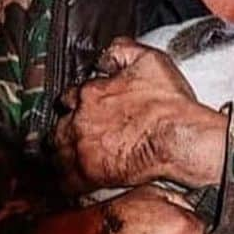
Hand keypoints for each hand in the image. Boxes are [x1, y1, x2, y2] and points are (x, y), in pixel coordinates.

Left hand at [53, 38, 227, 193]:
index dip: (75, 105)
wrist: (177, 139)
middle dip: (65, 130)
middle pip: (57, 127)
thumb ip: (121, 51)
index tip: (81, 110)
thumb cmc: (168, 105)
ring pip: (56, 153)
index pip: (68, 98)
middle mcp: (79, 120)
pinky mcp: (87, 174)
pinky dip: (68, 182)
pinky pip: (65, 181)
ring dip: (63, 156)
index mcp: (90, 93)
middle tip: (77, 136)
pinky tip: (75, 183)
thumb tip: (106, 54)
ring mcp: (80, 148)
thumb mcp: (149, 60)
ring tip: (73, 160)